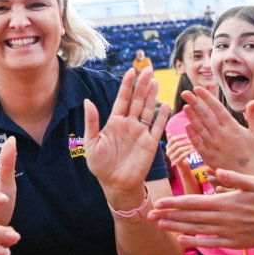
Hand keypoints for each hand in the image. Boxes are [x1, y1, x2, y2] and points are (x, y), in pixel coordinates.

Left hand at [84, 68, 169, 209]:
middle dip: (142, 85)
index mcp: (114, 122)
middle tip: (149, 69)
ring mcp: (141, 132)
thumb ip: (91, 122)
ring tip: (155, 81)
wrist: (115, 185)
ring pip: (148, 110)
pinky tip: (165, 104)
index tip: (131, 71)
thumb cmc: (101, 165)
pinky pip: (158, 127)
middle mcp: (129, 124)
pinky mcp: (151, 143)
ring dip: (152, 96)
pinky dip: (162, 116)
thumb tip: (87, 101)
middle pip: (137, 100)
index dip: (127, 85)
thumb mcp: (91, 143)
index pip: (122, 99)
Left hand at [149, 169, 253, 246]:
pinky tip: (183, 240)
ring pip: (198, 230)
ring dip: (178, 228)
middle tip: (150, 214)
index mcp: (228, 202)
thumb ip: (235, 178)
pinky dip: (196, 242)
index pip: (195, 203)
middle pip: (192, 217)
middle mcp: (226, 219)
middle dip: (170, 216)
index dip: (175, 204)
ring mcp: (230, 233)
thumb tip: (218, 171)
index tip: (159, 203)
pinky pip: (211, 243)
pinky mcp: (236, 242)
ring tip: (160, 225)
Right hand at [166, 134, 195, 168]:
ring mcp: (171, 157)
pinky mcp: (176, 162)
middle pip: (176, 144)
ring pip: (180, 150)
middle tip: (192, 140)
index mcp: (167, 146)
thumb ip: (173, 140)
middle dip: (185, 141)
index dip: (180, 137)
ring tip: (194, 145)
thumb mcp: (176, 146)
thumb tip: (168, 133)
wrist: (181, 165)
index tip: (187, 135)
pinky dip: (189, 152)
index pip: (172, 139)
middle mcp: (168, 152)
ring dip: (188, 146)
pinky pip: (183, 156)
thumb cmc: (180, 153)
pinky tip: (193, 150)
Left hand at [182, 86, 253, 172]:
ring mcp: (214, 146)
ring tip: (185, 106)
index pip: (216, 108)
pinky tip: (187, 126)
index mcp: (233, 128)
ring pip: (199, 128)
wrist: (252, 175)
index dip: (206, 97)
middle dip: (194, 102)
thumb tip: (253, 101)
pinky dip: (192, 134)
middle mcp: (221, 135)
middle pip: (205, 116)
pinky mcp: (209, 157)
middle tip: (185, 92)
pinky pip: (198, 144)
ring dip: (191, 116)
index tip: (198, 89)